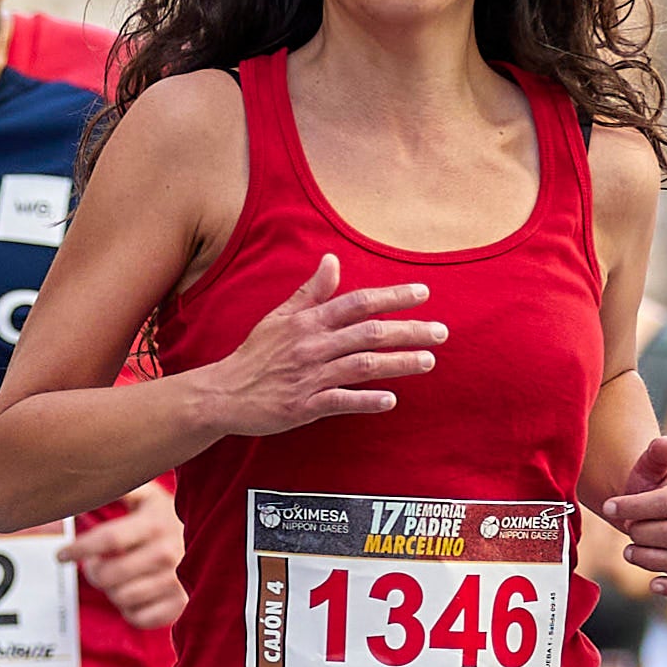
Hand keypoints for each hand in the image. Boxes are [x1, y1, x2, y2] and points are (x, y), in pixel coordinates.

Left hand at [73, 482, 186, 630]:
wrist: (220, 540)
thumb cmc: (172, 518)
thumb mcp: (151, 496)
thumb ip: (122, 488)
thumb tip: (87, 483)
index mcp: (156, 523)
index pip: (108, 540)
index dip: (79, 548)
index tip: (61, 554)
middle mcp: (168, 553)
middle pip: (109, 575)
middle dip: (92, 571)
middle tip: (93, 564)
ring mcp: (176, 583)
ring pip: (121, 598)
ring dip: (111, 590)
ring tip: (117, 577)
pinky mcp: (181, 606)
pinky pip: (139, 619)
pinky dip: (129, 610)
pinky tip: (134, 594)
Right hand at [194, 254, 444, 437]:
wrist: (224, 393)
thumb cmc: (256, 355)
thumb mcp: (279, 317)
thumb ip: (311, 292)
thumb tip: (332, 261)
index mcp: (309, 321)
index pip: (358, 302)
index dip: (392, 296)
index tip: (423, 292)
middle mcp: (313, 345)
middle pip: (369, 333)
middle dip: (409, 331)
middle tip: (442, 332)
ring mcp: (310, 376)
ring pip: (362, 365)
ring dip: (398, 363)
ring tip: (428, 361)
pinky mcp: (304, 406)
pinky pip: (341, 401)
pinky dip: (366, 400)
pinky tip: (391, 400)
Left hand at [600, 435, 666, 597]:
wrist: (655, 511)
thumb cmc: (650, 488)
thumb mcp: (649, 469)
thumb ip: (655, 457)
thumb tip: (665, 442)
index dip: (633, 508)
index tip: (609, 507)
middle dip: (641, 534)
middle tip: (626, 530)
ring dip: (649, 559)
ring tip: (629, 550)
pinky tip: (654, 584)